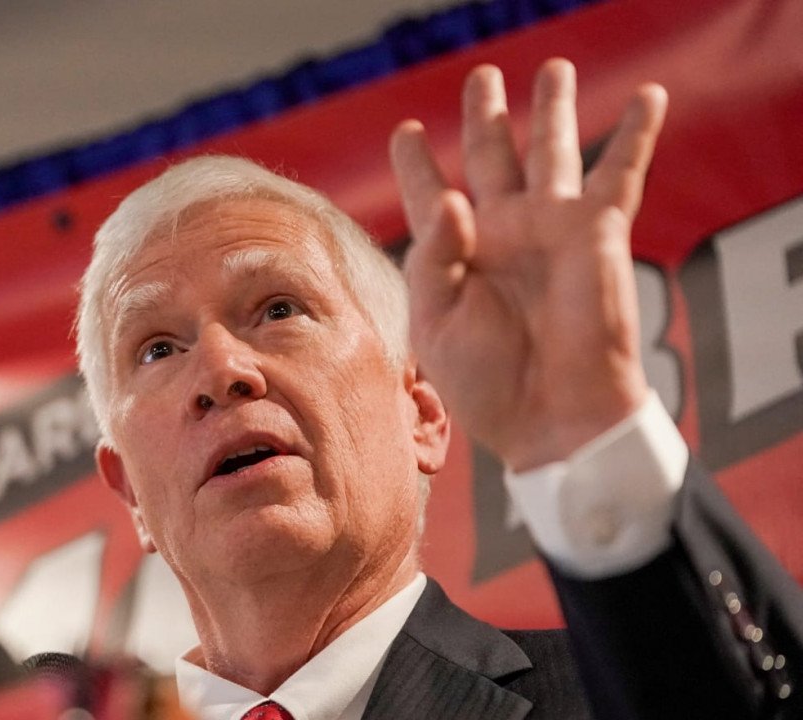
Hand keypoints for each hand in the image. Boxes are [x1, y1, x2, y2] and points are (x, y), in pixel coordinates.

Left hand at [389, 58, 667, 471]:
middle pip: (490, 155)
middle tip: (481, 78)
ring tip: (555, 69)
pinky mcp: (596, 231)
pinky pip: (620, 171)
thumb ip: (431, 258)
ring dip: (554, 108)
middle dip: (486, 116)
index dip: (415, 162)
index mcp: (450, 253)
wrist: (550, 415)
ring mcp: (549, 226)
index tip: (406, 132)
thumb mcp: (434, 322)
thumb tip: (450, 199)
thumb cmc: (485, 380)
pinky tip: (648, 95)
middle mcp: (500, 230)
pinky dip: (636, 132)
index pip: (427, 193)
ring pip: (551, 149)